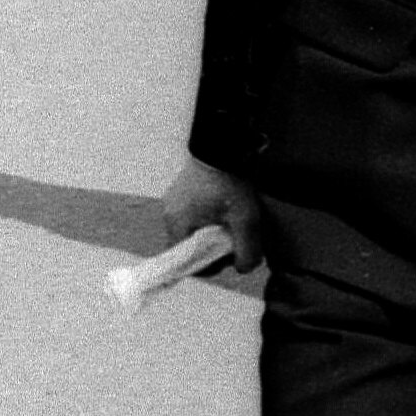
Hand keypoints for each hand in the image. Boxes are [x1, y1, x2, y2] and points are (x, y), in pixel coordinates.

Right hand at [160, 157, 266, 273]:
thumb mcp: (246, 221)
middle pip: (188, 247)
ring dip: (209, 232)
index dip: (208, 265)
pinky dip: (206, 219)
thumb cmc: (230, 184)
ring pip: (190, 231)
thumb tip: (242, 268)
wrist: (222, 146)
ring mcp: (172, 202)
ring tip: (230, 221)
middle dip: (211, 248)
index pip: (184, 262)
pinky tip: (223, 209)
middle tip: (233, 237)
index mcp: (177, 225)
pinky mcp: (178, 192)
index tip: (228, 256)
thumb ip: (247, 251)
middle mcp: (168, 215)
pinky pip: (190, 216)